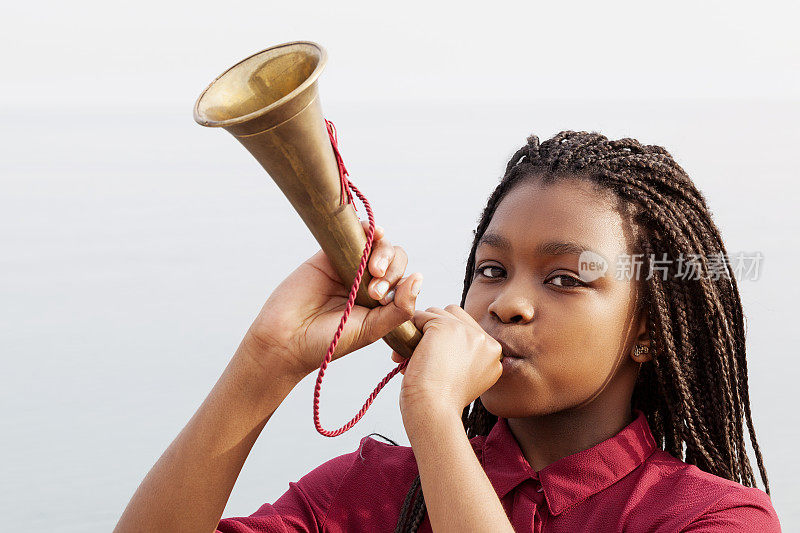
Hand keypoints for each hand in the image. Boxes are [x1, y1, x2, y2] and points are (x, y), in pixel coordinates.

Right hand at [243, 220, 422, 380]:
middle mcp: (368, 281)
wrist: (287, 339)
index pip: (405, 280)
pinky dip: (367, 229)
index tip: (382, 300)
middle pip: (395, 259)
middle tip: (374, 292)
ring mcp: (349, 266)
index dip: (402, 283)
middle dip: (392, 270)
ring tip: (372, 270)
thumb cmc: (329, 341)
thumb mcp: (372, 330)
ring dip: (384, 252)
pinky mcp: (329, 254)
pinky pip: (354, 234)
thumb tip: (419, 277)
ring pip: (379, 245)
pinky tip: (373, 233)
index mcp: (381, 302)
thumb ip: (400, 308)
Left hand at [391, 305, 502, 418]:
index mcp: (495, 353)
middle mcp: (486, 340)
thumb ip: (464, 356)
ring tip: (411, 356)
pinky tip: (407, 353)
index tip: (436, 361)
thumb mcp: (466, 379)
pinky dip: (410, 331)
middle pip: (455, 315)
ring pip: (437, 312)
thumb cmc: (442, 403)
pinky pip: (421, 316)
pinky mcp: (446, 326)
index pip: (469, 329)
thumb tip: (441, 339)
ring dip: (421, 329)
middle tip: (420, 355)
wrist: (434, 411)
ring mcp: (467, 331)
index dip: (448, 340)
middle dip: (434, 329)